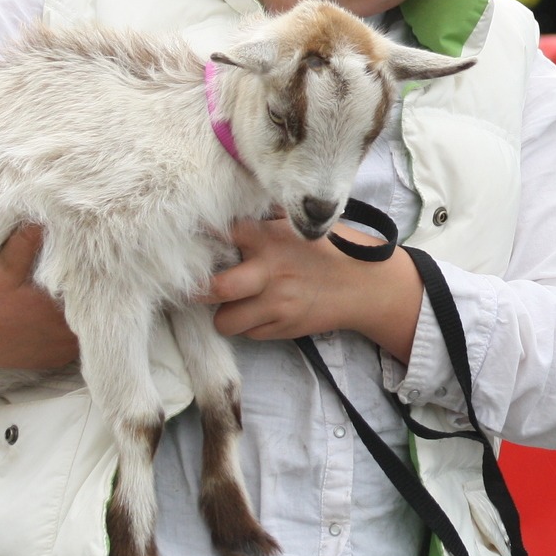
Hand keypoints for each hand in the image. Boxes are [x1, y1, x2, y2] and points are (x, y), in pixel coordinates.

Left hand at [205, 217, 422, 359]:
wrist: (364, 286)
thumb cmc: (331, 250)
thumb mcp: (300, 228)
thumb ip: (266, 225)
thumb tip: (225, 221)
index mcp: (272, 238)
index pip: (224, 234)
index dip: (204, 238)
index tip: (191, 242)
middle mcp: (270, 270)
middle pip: (214, 287)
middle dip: (198, 289)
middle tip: (195, 287)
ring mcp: (276, 303)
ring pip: (224, 320)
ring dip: (224, 314)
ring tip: (234, 304)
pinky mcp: (282, 327)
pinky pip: (248, 333)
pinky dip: (249, 325)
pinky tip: (262, 312)